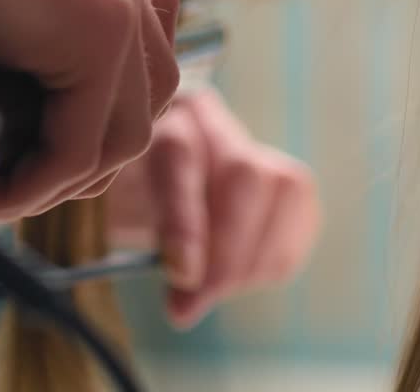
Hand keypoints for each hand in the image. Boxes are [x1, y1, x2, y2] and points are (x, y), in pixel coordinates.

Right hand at [0, 0, 179, 219]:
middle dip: (90, 145)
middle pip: (148, 80)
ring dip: (67, 175)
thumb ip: (3, 42)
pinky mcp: (96, 28)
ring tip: (0, 192)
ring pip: (128, 120)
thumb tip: (10, 116)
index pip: (128, 37)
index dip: (86, 108)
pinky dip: (41, 183)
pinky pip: (87, 140)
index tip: (25, 149)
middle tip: (19, 179)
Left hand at [106, 88, 320, 328]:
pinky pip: (301, 216)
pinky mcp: (290, 179)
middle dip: (226, 251)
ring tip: (215, 290)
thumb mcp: (118, 211)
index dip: (184, 219)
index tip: (183, 275)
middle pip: (242, 173)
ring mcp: (252, 143)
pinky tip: (243, 276)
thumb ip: (151, 236)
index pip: (177, 155)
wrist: (152, 187)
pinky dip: (273, 259)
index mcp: (155, 119)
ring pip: (282, 188)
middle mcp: (209, 117)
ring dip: (252, 259)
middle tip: (196, 301)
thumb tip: (186, 288)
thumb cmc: (130, 202)